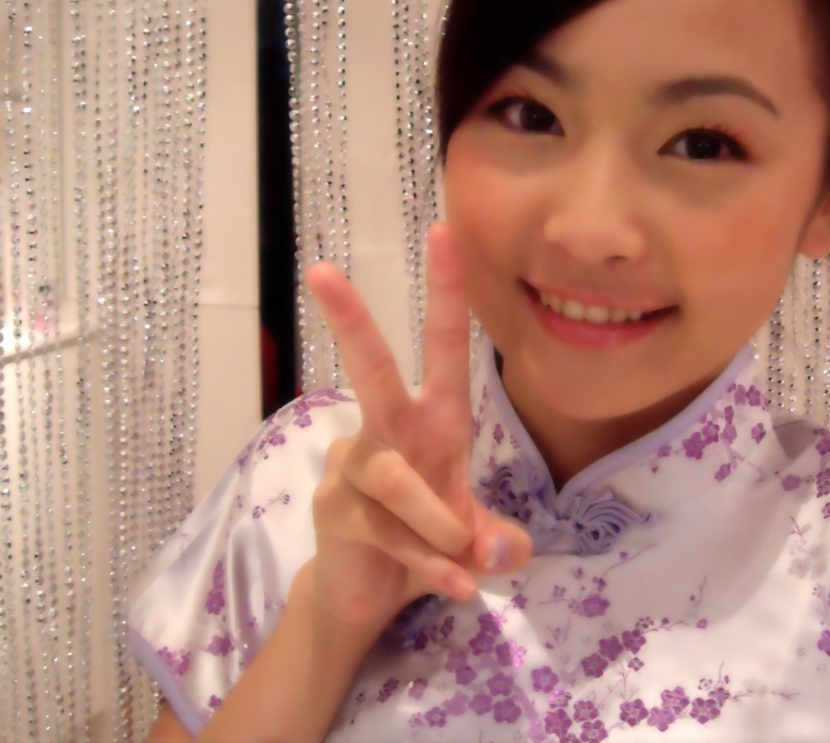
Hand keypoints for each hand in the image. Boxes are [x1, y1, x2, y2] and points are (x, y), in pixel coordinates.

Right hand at [297, 223, 532, 638]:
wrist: (368, 596)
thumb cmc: (426, 540)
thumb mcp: (473, 535)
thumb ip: (495, 538)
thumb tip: (507, 552)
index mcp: (431, 419)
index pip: (443, 347)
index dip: (446, 292)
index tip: (444, 232)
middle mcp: (388, 431)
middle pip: (371, 369)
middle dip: (353, 321)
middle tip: (322, 270)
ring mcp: (353, 468)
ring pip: (399, 480)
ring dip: (441, 525)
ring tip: (464, 561)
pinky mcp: (335, 510)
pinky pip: (392, 534)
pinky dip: (432, 565)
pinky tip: (457, 587)